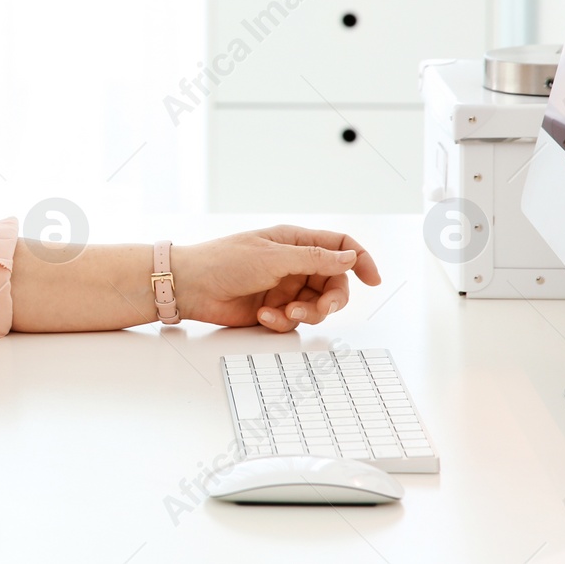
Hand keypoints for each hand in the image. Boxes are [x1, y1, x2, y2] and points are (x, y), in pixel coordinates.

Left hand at [171, 226, 381, 331]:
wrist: (190, 286)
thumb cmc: (225, 261)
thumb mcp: (274, 257)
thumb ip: (315, 258)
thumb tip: (350, 255)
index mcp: (295, 242)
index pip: (340, 246)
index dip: (360, 260)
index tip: (373, 280)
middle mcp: (293, 264)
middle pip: (334, 283)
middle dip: (331, 299)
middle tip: (321, 309)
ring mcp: (283, 287)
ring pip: (316, 305)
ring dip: (306, 312)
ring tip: (284, 312)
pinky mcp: (272, 309)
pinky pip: (293, 320)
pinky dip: (282, 321)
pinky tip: (263, 316)